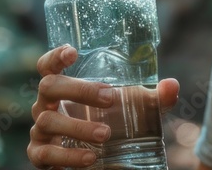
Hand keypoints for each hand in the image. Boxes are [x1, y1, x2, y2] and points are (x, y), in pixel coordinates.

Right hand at [27, 44, 179, 168]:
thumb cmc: (111, 122)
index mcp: (63, 87)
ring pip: (48, 122)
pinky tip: (90, 158)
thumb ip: (154, 99)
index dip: (55, 56)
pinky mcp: (39, 155)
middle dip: (78, 90)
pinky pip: (46, 154)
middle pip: (49, 87)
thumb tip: (172, 86)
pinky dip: (68, 156)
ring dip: (78, 127)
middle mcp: (47, 105)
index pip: (48, 66)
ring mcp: (40, 130)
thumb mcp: (136, 109)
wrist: (100, 159)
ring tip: (105, 135)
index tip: (72, 51)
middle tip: (109, 98)